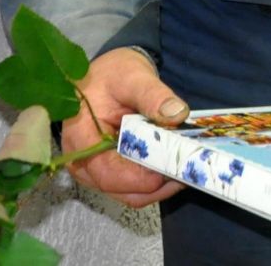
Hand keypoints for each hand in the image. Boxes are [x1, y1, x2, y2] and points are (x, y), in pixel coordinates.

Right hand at [65, 47, 188, 206]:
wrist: (107, 76)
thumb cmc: (114, 75)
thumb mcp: (133, 78)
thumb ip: (153, 96)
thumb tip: (177, 114)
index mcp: (81, 140)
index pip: (109, 173)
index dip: (141, 177)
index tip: (172, 168)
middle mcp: (83, 163)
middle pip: (121, 190)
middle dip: (156, 184)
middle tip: (188, 168)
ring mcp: (95, 171)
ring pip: (130, 194)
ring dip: (159, 186)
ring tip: (186, 167)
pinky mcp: (109, 172)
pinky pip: (133, 187)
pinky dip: (155, 181)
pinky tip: (174, 166)